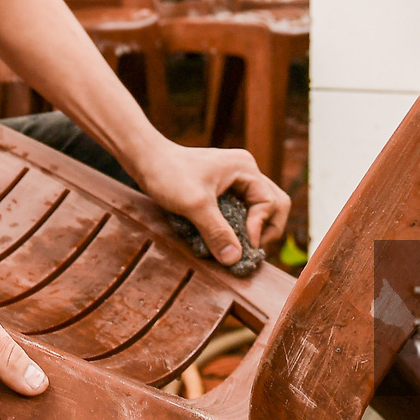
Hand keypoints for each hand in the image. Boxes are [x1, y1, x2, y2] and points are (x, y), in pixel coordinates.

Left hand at [132, 142, 289, 266]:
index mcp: (245, 169)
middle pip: (275, 205)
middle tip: (249, 250)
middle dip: (266, 230)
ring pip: (259, 209)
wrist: (145, 159)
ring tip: (237, 248)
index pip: (271, 203)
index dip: (260, 228)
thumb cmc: (168, 174)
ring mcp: (236, 180)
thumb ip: (216, 231)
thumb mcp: (194, 205)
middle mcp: (245, 172)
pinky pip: (242, 211)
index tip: (243, 246)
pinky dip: (238, 227)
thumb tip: (235, 260)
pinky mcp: (223, 190)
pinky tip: (224, 238)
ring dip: (252, 230)